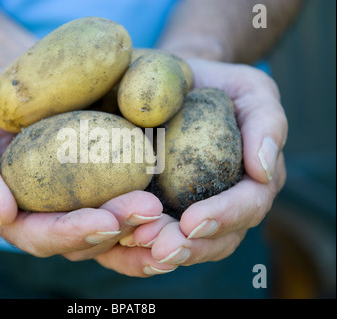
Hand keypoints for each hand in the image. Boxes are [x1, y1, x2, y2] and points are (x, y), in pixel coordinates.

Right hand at [0, 71, 173, 275]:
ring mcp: (75, 209)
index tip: (105, 222)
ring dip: (140, 230)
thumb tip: (0, 214)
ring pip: (110, 234)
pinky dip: (149, 219)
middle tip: (148, 211)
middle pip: (82, 241)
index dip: (70, 234)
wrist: (22, 87)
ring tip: (166, 212)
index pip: (40, 236)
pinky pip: (125, 213)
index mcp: (10, 216)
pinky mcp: (101, 194)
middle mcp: (44, 221)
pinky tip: (173, 213)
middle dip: (116, 230)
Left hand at [119, 59, 286, 266]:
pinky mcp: (165, 209)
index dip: (224, 218)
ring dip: (162, 251)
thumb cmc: (218, 86)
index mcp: (254, 180)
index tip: (192, 222)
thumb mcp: (251, 90)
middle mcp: (228, 203)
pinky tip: (120, 240)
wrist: (179, 84)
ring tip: (135, 244)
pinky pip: (158, 234)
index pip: (248, 206)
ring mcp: (196, 209)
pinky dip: (141, 246)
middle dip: (189, 248)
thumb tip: (262, 170)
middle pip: (218, 239)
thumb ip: (266, 122)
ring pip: (188, 245)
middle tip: (159, 248)